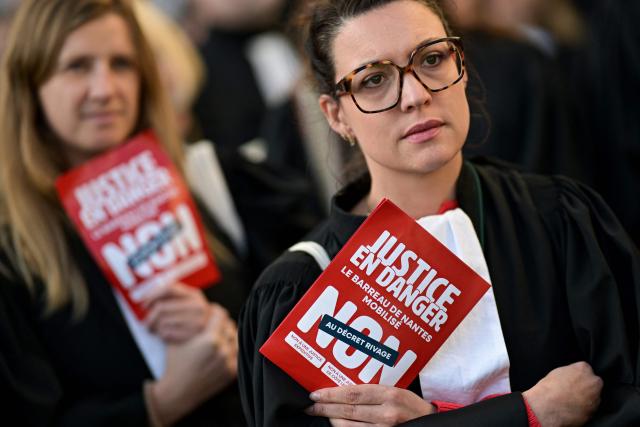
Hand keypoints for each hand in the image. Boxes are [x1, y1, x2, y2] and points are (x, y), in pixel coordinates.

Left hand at [142, 282, 211, 342]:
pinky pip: (166, 333)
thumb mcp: (185, 303)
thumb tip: (146, 298)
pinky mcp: (193, 335)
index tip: (144, 305)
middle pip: (161, 307)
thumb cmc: (189, 318)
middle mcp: (198, 306)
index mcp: (195, 294)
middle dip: (149, 316)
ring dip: (153, 326)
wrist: (209, 338)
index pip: (169, 288)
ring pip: (161, 321)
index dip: (152, 295)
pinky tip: (163, 335)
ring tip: (154, 329)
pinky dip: (160, 335)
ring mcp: (197, 321)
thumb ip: (171, 296)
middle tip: (146, 322)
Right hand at [150, 304, 237, 424]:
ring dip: (228, 335)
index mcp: (210, 339)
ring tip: (219, 335)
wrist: (177, 393)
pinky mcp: (232, 373)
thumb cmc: (175, 364)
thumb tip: (202, 308)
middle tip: (215, 323)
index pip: (220, 315)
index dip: (214, 311)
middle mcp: (223, 350)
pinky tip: (224, 348)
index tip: (211, 311)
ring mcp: (229, 362)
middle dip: (222, 323)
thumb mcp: (178, 338)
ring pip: (236, 339)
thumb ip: (192, 322)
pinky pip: (237, 354)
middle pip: (229, 326)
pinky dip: (232, 349)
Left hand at [305, 384, 434, 425]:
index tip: (316, 394)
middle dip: (325, 408)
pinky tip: (337, 426)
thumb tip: (343, 389)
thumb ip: (372, 390)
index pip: (353, 393)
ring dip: (332, 421)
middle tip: (310, 406)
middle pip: (348, 411)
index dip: (331, 394)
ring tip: (322, 415)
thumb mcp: (395, 391)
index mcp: (389, 395)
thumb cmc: (411, 405)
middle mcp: (387, 414)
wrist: (431, 423)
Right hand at [523, 361, 602, 426]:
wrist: (547, 407)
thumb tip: (571, 376)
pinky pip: (591, 408)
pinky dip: (584, 408)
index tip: (572, 380)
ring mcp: (596, 397)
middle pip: (593, 382)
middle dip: (586, 386)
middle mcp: (593, 382)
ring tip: (571, 401)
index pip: (585, 369)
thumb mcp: (557, 372)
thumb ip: (569, 372)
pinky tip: (572, 408)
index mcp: (583, 368)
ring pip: (594, 397)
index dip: (578, 376)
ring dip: (586, 398)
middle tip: (573, 390)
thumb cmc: (549, 389)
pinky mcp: (594, 412)